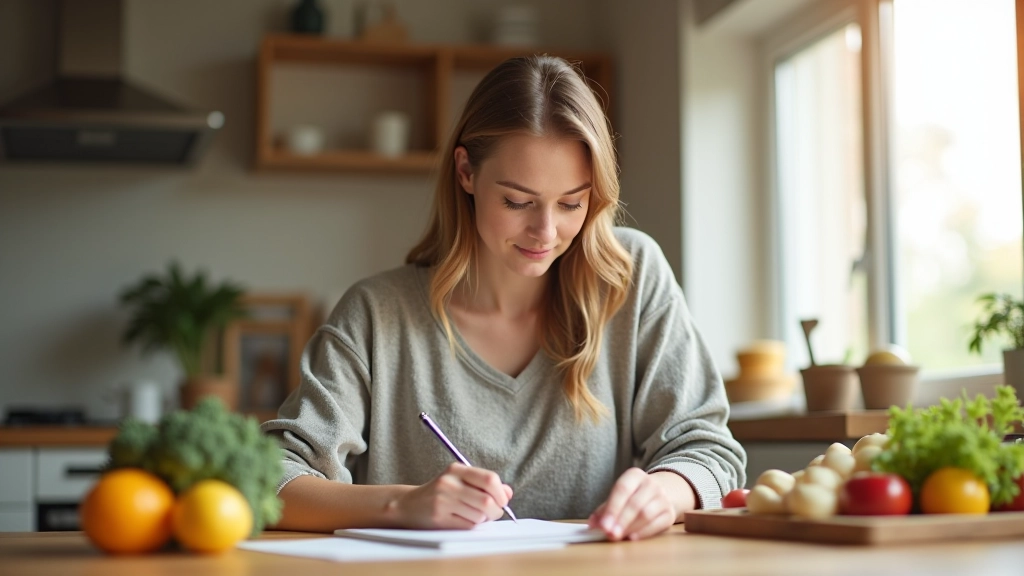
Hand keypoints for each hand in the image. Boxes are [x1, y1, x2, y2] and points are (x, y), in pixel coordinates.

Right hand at [392, 463, 513, 528]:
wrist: (409, 505)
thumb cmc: (441, 494)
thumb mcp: (461, 482)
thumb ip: (485, 484)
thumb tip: (508, 492)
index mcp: (457, 469)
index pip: (489, 479)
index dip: (501, 493)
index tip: (502, 500)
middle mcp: (449, 482)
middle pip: (486, 500)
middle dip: (495, 511)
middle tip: (492, 513)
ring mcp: (443, 500)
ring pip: (479, 515)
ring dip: (482, 519)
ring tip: (472, 515)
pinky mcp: (439, 517)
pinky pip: (467, 526)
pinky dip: (471, 526)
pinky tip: (461, 520)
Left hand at [588, 468, 677, 540]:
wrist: (665, 491)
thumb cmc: (634, 495)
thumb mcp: (619, 496)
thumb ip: (604, 510)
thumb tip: (592, 525)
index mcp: (635, 476)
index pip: (622, 489)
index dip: (612, 508)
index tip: (603, 525)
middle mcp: (651, 484)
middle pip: (635, 503)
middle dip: (620, 520)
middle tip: (609, 534)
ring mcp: (663, 498)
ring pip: (646, 514)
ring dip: (630, 527)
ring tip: (618, 537)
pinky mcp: (670, 513)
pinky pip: (658, 524)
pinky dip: (644, 532)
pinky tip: (632, 538)